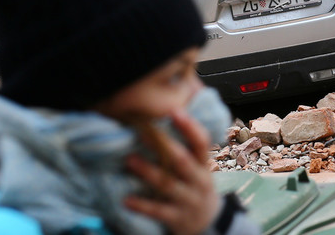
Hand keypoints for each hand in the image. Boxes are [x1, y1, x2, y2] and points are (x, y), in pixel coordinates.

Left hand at [124, 110, 219, 234]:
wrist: (208, 222)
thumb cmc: (196, 186)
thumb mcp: (199, 168)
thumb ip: (187, 148)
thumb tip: (170, 114)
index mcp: (204, 166)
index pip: (201, 143)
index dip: (190, 127)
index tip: (175, 111)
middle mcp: (199, 182)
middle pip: (183, 162)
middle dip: (164, 147)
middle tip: (142, 132)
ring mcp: (189, 202)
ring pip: (168, 185)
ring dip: (148, 172)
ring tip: (129, 160)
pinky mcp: (177, 219)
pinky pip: (158, 212)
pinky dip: (142, 206)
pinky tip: (126, 199)